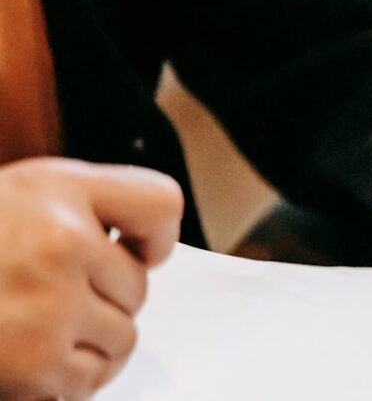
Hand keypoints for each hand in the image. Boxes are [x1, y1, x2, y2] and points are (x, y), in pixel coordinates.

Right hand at [0, 158, 182, 400]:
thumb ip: (80, 210)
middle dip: (102, 298)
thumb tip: (144, 251)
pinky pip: (88, 380)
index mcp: (56, 190)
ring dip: (88, 342)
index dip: (154, 233)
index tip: (137, 249)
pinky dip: (63, 379)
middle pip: (139, 286)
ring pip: (122, 338)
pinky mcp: (36, 366)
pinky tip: (21, 358)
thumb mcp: (14, 197)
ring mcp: (50, 307)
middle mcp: (61, 242)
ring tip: (32, 329)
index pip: (160, 204)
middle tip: (46, 297)